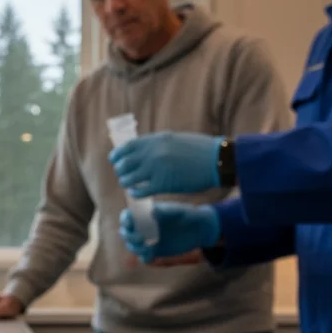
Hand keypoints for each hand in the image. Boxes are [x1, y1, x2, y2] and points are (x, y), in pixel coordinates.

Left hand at [108, 131, 222, 196]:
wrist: (216, 160)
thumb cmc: (199, 149)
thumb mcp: (175, 139)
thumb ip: (157, 144)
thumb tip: (143, 149)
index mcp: (155, 140)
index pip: (126, 147)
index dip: (118, 155)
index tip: (115, 160)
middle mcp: (152, 153)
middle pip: (124, 164)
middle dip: (121, 170)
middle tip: (123, 175)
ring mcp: (156, 169)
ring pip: (128, 178)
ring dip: (126, 183)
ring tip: (130, 185)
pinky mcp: (162, 184)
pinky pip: (140, 191)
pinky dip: (135, 193)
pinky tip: (137, 193)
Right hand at [120, 202, 220, 263]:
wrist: (200, 230)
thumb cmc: (188, 215)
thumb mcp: (178, 212)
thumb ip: (165, 212)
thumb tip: (152, 212)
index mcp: (145, 214)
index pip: (128, 216)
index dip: (125, 219)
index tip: (130, 223)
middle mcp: (144, 227)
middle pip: (126, 232)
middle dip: (129, 236)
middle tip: (140, 238)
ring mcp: (148, 240)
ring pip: (133, 246)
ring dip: (135, 248)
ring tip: (147, 248)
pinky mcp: (155, 252)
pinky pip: (144, 257)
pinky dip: (144, 257)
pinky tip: (151, 255)